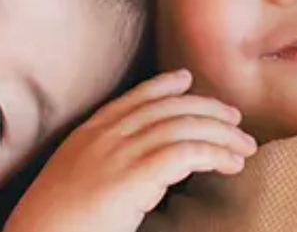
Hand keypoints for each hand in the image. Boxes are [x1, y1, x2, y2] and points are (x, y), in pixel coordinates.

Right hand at [4, 70, 254, 231]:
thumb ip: (98, 167)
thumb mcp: (71, 184)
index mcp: (86, 136)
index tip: (186, 80)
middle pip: (167, 109)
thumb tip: (131, 173)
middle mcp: (104, 137)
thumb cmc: (52, 225)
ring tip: (243, 147)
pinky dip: (215, 154)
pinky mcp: (135, 176)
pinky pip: (187, 153)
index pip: (131, 100)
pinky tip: (230, 164)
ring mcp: (119, 154)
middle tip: (233, 118)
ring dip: (221, 135)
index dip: (162, 86)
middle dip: (206, 109)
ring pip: (183, 127)